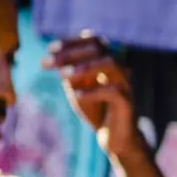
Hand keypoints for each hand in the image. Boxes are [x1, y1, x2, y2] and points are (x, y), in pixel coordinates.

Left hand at [46, 34, 142, 159]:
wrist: (113, 137)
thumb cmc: (94, 108)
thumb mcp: (76, 87)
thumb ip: (68, 72)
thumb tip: (54, 58)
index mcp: (106, 62)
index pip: (92, 39)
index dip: (70, 41)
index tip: (49, 49)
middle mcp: (119, 69)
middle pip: (99, 47)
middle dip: (70, 53)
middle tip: (48, 63)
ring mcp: (126, 84)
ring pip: (111, 63)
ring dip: (85, 66)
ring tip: (64, 76)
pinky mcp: (128, 103)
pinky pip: (113, 90)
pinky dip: (92, 91)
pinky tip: (78, 96)